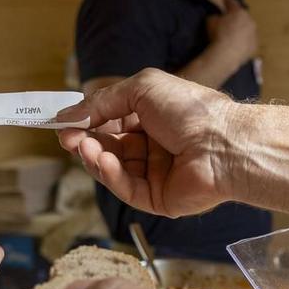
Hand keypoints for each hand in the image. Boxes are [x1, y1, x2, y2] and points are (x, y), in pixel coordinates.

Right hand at [55, 70, 241, 217]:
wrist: (225, 144)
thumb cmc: (191, 110)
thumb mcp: (141, 90)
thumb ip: (103, 101)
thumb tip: (67, 113)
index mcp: (154, 118)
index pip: (111, 121)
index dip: (87, 122)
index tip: (63, 123)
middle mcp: (154, 145)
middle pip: (108, 146)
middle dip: (86, 141)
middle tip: (67, 138)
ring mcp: (157, 173)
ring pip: (114, 169)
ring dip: (95, 157)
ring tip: (84, 147)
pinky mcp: (159, 199)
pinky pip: (127, 189)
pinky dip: (111, 175)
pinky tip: (103, 161)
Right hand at [206, 0, 258, 64]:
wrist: (225, 55)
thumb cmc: (217, 35)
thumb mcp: (210, 21)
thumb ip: (215, 16)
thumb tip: (217, 17)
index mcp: (239, 12)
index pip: (232, 3)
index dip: (227, 1)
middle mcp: (249, 21)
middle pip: (242, 16)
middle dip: (236, 17)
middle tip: (229, 18)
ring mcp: (253, 34)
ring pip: (248, 29)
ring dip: (242, 29)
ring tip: (234, 33)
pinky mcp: (254, 46)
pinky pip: (248, 41)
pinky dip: (244, 41)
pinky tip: (237, 45)